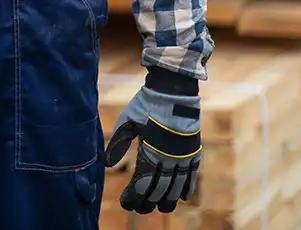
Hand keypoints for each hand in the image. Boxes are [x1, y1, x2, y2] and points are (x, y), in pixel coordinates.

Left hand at [104, 84, 201, 213]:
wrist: (172, 92)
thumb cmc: (145, 106)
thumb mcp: (126, 123)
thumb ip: (118, 145)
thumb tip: (107, 165)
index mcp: (150, 152)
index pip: (141, 184)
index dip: (133, 196)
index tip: (126, 204)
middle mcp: (168, 158)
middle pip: (159, 189)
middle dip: (148, 202)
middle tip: (139, 209)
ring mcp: (183, 156)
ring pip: (176, 186)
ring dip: (168, 199)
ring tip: (161, 208)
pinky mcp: (193, 151)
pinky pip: (192, 175)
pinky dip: (187, 187)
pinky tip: (182, 197)